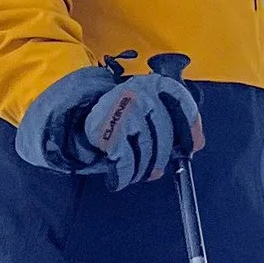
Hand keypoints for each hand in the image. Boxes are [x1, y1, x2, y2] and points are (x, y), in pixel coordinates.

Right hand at [16, 61, 203, 190]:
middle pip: (166, 133)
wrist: (67, 113)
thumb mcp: (141, 109)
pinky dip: (126, 175)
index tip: (194, 144)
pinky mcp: (108, 131)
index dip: (191, 124)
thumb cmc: (113, 115)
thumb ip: (168, 119)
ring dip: (144, 168)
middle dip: (162, 156)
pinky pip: (128, 161)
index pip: (180, 100)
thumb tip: (196, 144)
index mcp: (149, 84)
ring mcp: (123, 111)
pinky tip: (120, 178)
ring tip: (136, 172)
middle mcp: (139, 93)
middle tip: (155, 169)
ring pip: (149, 150)